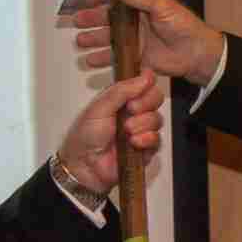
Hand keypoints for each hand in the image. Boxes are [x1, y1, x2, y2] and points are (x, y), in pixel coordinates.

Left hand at [55, 71, 165, 196]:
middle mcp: (132, 112)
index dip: (145, 86)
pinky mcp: (146, 148)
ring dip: (143, 124)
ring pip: (157, 119)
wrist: (84, 166)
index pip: (144, 84)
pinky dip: (147, 139)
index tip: (135, 93)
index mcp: (121, 98)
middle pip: (155, 99)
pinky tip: (134, 143)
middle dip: (145, 104)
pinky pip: (157, 139)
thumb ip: (122, 90)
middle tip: (130, 111)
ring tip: (126, 131)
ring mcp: (140, 130)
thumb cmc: (85, 136)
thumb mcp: (100, 107)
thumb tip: (146, 75)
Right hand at [63, 0, 223, 82]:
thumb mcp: (163, 6)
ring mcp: (134, 40)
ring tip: (80, 41)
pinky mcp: (136, 57)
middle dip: (91, 19)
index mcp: (140, 5)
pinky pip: (116, 58)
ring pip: (108, 38)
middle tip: (77, 21)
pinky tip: (91, 61)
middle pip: (107, 19)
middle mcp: (134, 22)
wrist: (196, 53)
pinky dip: (102, 60)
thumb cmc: (184, 26)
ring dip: (93, 39)